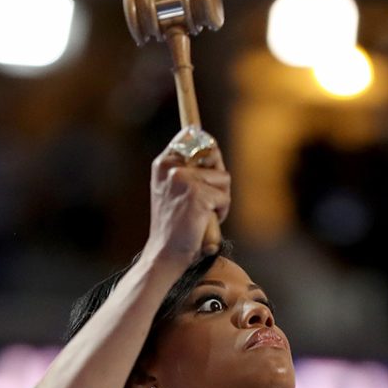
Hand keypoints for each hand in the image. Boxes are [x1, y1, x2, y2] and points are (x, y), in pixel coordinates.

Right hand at [147, 129, 230, 266]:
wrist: (165, 252)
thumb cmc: (176, 225)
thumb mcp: (175, 190)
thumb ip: (190, 169)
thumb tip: (213, 149)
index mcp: (163, 162)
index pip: (192, 134)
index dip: (207, 149)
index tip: (207, 164)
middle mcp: (170, 166)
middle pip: (213, 155)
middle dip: (217, 179)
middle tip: (205, 201)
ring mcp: (183, 179)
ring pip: (224, 178)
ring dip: (221, 199)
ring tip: (203, 214)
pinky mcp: (197, 195)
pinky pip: (225, 197)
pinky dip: (221, 213)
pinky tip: (204, 223)